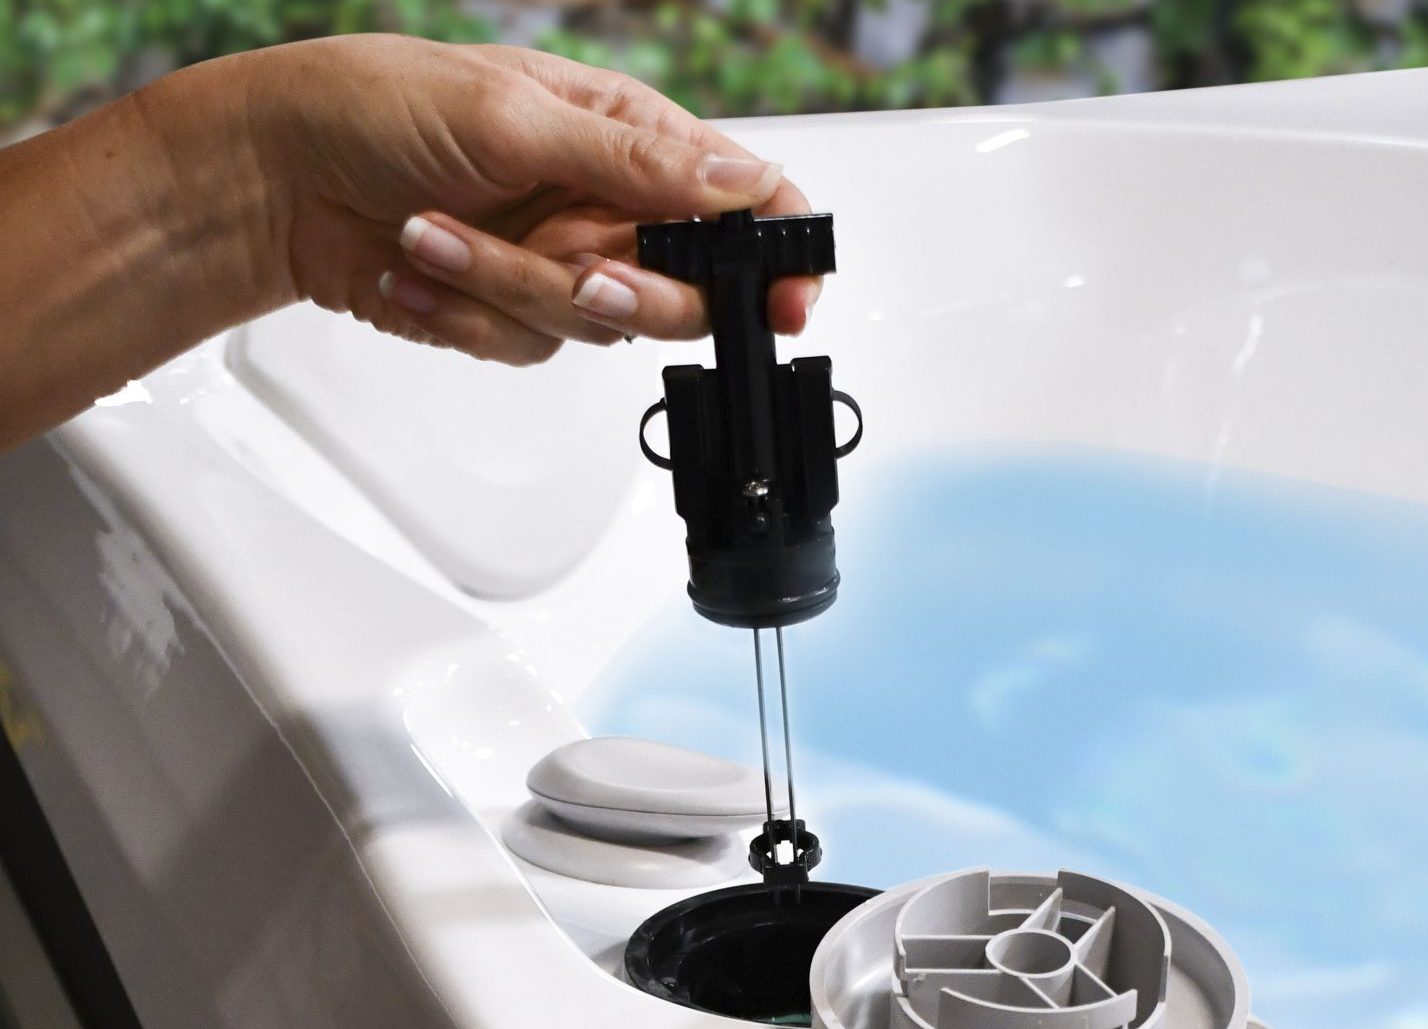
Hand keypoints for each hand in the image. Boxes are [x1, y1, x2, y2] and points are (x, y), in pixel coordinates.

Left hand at [242, 35, 820, 363]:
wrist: (272, 176)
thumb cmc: (377, 107)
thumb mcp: (516, 118)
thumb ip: (636, 163)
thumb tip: (740, 182)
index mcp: (630, 137)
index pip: (745, 200)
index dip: (781, 253)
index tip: (785, 302)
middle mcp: (608, 205)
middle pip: (687, 291)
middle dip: (625, 293)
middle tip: (578, 274)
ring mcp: (560, 262)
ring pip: (597, 328)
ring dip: (507, 288)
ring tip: (434, 235)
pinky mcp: (509, 311)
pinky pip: (527, 348)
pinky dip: (464, 315)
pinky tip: (415, 270)